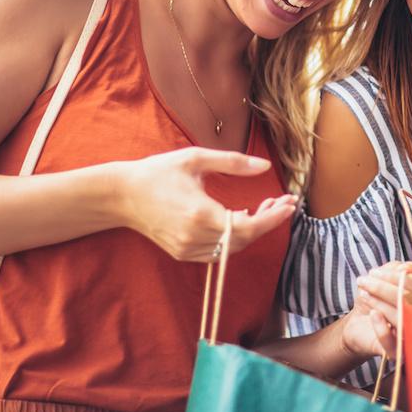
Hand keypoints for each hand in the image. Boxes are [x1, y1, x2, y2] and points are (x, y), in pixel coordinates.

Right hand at [112, 146, 295, 260]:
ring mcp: (187, 249)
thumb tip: (265, 167)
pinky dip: (234, 238)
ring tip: (265, 207)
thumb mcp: (196, 158)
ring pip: (232, 248)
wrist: (121, 195)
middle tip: (281, 202)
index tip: (289, 204)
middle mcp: (194, 236)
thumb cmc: (158, 172)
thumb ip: (233, 162)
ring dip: (252, 230)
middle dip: (268, 222)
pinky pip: (218, 252)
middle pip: (244, 239)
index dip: (272, 218)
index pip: (247, 227)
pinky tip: (241, 219)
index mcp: (199, 213)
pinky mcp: (182, 253)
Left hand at [342, 262, 411, 357]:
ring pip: (401, 319)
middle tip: (364, 281)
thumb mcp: (381, 281)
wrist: (357, 328)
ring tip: (363, 294)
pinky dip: (382, 327)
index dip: (399, 277)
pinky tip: (373, 315)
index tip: (375, 272)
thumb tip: (408, 267)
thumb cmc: (374, 302)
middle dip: (385, 288)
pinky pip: (394, 342)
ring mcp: (411, 337)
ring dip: (381, 304)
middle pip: (411, 302)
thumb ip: (395, 270)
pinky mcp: (397, 352)